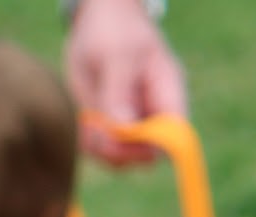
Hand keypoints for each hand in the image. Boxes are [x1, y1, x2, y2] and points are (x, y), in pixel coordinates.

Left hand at [65, 0, 186, 166]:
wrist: (96, 20)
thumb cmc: (114, 32)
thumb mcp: (116, 57)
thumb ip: (118, 94)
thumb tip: (123, 130)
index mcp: (167, 93)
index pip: (174, 135)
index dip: (153, 148)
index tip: (121, 139)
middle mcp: (151, 113)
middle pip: (142, 156)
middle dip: (116, 151)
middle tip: (93, 128)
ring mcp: (129, 121)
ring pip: (116, 158)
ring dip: (95, 147)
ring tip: (85, 119)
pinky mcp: (106, 125)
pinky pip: (97, 148)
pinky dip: (84, 142)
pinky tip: (80, 120)